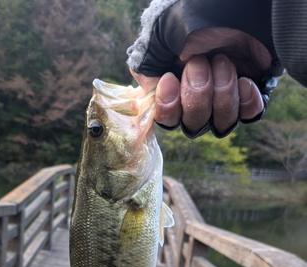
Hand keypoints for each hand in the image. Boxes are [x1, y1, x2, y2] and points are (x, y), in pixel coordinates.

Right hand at [131, 28, 272, 136]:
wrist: (242, 6)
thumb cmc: (197, 14)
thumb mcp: (161, 35)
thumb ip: (147, 67)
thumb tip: (150, 92)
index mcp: (173, 85)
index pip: (167, 118)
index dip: (168, 108)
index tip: (170, 80)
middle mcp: (197, 97)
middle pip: (193, 125)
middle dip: (197, 97)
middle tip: (202, 63)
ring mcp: (225, 97)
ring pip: (221, 124)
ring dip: (222, 96)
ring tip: (225, 64)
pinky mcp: (250, 93)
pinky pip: (249, 115)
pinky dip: (246, 102)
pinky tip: (245, 81)